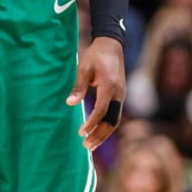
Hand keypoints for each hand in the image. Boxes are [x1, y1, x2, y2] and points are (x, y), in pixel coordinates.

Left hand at [69, 35, 125, 149]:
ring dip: (104, 133)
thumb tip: (70, 103)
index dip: (91, 123)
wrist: (112, 45)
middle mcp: (119, 94)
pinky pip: (115, 115)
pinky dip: (107, 126)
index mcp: (109, 87)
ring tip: (91, 144)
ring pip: (115, 120)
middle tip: (86, 146)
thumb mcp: (83, 68)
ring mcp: (121, 95)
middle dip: (100, 135)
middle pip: (112, 121)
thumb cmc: (95, 56)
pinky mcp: (120, 96)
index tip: (80, 132)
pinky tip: (97, 132)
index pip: (101, 111)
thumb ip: (78, 87)